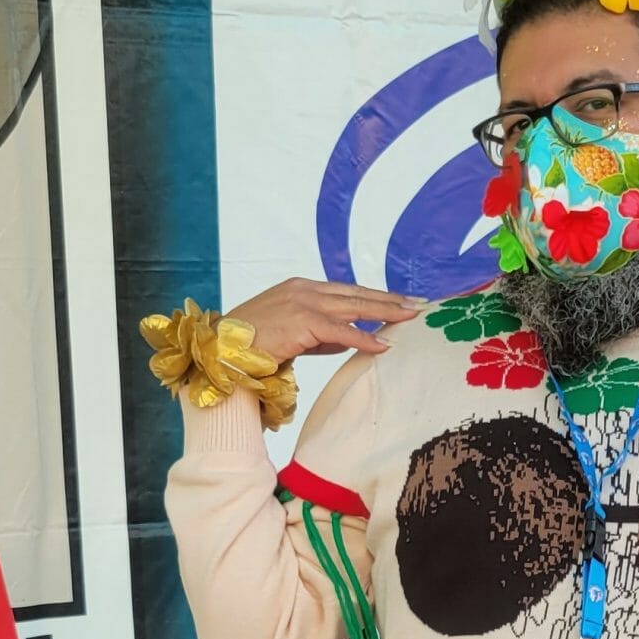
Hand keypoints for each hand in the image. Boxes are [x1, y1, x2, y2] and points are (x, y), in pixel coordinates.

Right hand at [226, 278, 426, 363]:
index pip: (345, 292)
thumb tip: (350, 341)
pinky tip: (384, 344)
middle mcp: (303, 289)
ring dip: (385, 312)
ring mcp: (302, 302)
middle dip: (388, 300)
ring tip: (410, 318)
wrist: (221, 350)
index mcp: (300, 288)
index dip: (374, 297)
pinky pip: (340, 330)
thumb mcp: (292, 336)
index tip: (399, 301)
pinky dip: (364, 337)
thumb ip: (321, 336)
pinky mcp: (301, 321)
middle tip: (416, 305)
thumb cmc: (251, 347)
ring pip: (353, 307)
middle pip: (355, 294)